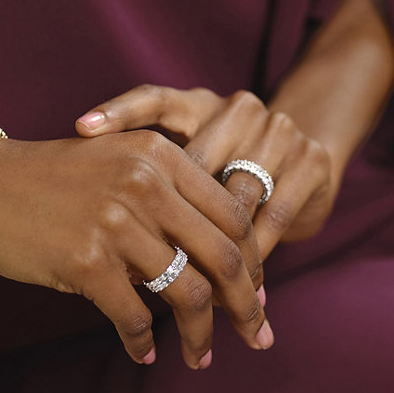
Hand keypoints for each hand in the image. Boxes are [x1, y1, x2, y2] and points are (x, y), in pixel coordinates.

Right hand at [0, 130, 272, 368]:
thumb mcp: (118, 165)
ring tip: (200, 356)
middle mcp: (145, 184)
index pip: (233, 216)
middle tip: (255, 335)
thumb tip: (212, 261)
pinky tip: (144, 352)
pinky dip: (142, 341)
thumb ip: (168, 199)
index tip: (257, 294)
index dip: (254, 262)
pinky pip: (133, 316)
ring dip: (201, 334)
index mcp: (160, 156)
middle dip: (246, 305)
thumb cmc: (50, 180)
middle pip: (224, 257)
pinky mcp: (85, 260)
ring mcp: (116, 222)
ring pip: (186, 293)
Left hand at [76, 85, 334, 258]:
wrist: (304, 164)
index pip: (153, 99)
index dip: (118, 111)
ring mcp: (279, 132)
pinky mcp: (311, 161)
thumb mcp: (190, 168)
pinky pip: (273, 216)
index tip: (82, 129)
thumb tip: (103, 228)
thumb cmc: (227, 173)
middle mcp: (238, 109)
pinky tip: (238, 283)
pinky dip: (252, 253)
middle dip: (175, 218)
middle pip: (198, 165)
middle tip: (141, 257)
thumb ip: (155, 186)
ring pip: (236, 199)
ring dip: (216, 248)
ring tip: (193, 293)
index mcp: (198, 104)